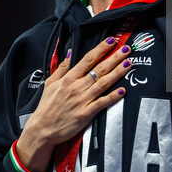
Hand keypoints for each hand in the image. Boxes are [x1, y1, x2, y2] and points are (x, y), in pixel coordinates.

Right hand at [16, 37, 131, 171]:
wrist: (42, 130)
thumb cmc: (46, 107)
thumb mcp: (50, 83)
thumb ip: (61, 68)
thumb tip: (69, 52)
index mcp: (68, 78)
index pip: (88, 59)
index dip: (100, 49)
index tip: (111, 41)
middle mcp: (77, 87)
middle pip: (99, 69)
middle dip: (114, 57)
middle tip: (126, 48)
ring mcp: (82, 100)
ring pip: (103, 83)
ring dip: (118, 72)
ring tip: (128, 63)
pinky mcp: (86, 114)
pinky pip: (102, 103)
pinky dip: (113, 97)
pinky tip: (123, 91)